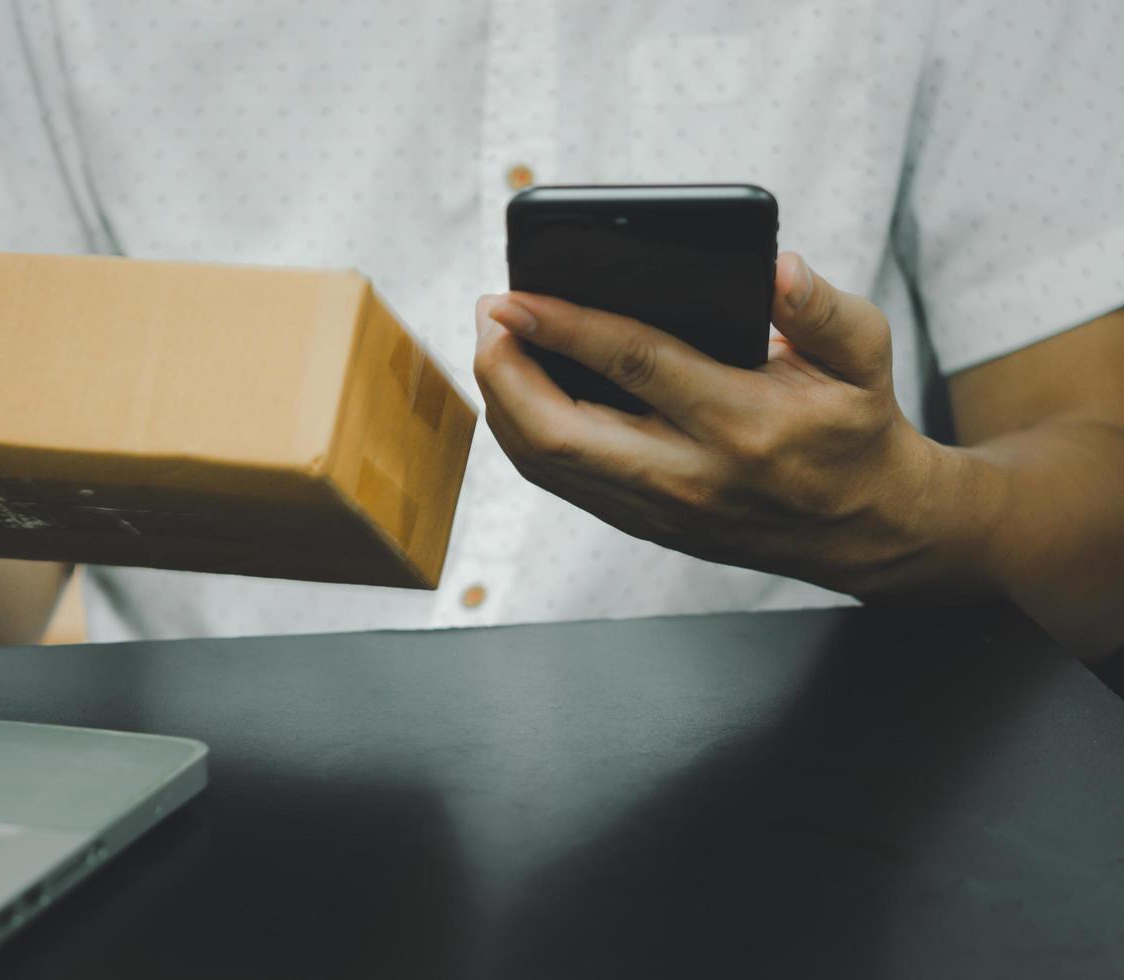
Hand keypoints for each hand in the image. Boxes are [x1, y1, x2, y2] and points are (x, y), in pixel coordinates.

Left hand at [472, 252, 952, 596]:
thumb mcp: (864, 356)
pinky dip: (524, 433)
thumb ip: (822, 308)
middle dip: (504, 370)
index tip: (512, 296)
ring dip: (503, 402)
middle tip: (489, 313)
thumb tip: (778, 267)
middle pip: (560, 432)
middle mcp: (691, 473)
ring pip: (547, 464)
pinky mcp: (644, 524)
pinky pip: (561, 481)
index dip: (562, 327)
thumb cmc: (856, 429)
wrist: (867, 528)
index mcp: (745, 423)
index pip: (634, 365)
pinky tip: (518, 390)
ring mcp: (660, 508)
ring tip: (494, 343)